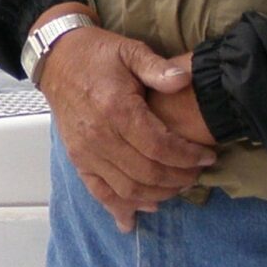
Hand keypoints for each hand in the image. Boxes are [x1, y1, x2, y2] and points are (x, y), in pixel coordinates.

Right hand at [32, 12, 213, 230]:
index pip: (159, 146)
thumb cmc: (97, 54)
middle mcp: (99, 137)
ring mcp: (86, 152)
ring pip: (126, 189)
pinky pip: (99, 192)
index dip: (187, 156)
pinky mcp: (78, 160)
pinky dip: (119, 207)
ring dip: (157, 195)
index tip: (208, 157)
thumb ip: (158, 68)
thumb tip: (184, 79)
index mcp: (116, 110)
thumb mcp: (130, 51)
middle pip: (146, 173)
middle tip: (198, 174)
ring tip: (178, 188)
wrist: (57, 60)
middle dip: (178, 178)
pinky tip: (138, 215)